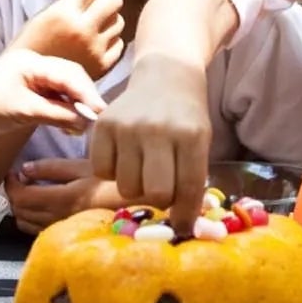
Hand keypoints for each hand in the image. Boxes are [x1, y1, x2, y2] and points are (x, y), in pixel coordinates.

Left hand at [0, 48, 106, 136]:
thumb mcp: (24, 113)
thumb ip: (57, 114)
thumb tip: (86, 120)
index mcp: (33, 63)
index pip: (71, 75)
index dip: (89, 94)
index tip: (102, 113)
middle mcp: (36, 64)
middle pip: (72, 77)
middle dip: (86, 98)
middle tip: (97, 120)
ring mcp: (33, 75)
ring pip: (66, 86)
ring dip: (76, 105)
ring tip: (83, 126)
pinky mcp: (31, 87)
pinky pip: (56, 94)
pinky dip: (65, 108)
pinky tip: (70, 124)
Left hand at [5, 158, 124, 234]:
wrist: (138, 205)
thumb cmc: (112, 181)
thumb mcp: (83, 167)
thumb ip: (52, 168)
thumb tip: (24, 169)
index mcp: (61, 199)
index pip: (21, 196)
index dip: (10, 184)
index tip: (12, 172)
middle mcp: (57, 218)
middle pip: (20, 212)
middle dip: (13, 195)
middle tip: (18, 180)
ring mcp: (62, 229)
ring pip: (26, 224)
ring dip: (20, 209)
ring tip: (27, 193)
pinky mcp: (68, 235)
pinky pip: (38, 229)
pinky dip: (31, 218)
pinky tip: (40, 207)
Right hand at [13, 0, 124, 77]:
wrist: (27, 86)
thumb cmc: (32, 46)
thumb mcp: (43, 16)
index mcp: (63, 13)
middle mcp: (82, 30)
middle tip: (96, 5)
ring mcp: (95, 49)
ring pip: (119, 21)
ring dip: (108, 21)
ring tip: (93, 27)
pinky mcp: (103, 66)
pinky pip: (119, 43)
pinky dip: (110, 41)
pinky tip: (96, 44)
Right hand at [88, 58, 212, 232]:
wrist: (165, 74)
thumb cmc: (186, 116)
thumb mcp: (200, 142)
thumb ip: (193, 180)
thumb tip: (184, 228)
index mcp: (191, 136)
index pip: (189, 188)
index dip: (186, 215)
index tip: (183, 227)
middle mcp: (157, 130)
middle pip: (155, 193)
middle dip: (160, 199)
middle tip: (162, 188)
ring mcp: (127, 127)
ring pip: (126, 187)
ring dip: (136, 186)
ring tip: (144, 169)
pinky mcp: (102, 125)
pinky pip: (101, 171)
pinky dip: (112, 172)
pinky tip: (124, 157)